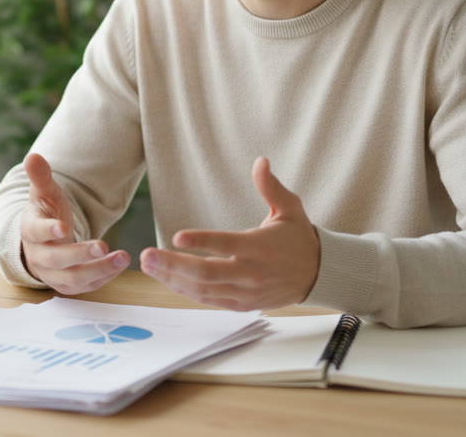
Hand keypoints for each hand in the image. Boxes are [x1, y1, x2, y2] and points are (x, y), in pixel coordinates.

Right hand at [19, 152, 129, 293]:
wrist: (43, 242)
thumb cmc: (46, 213)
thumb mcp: (44, 193)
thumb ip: (41, 176)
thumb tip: (32, 155)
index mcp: (30, 231)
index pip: (35, 232)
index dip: (48, 231)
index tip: (63, 228)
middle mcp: (38, 256)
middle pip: (57, 259)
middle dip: (81, 254)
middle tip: (104, 245)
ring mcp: (52, 274)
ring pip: (73, 278)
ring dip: (99, 270)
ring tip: (123, 257)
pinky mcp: (66, 285)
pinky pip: (84, 287)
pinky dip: (102, 278)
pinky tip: (119, 265)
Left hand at [140, 157, 319, 310]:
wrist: (318, 275)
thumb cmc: (299, 238)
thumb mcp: (290, 208)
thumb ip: (271, 187)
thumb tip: (260, 161)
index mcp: (260, 247)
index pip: (226, 244)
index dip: (201, 241)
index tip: (177, 236)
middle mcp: (250, 272)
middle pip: (206, 273)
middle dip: (172, 265)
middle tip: (146, 255)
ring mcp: (245, 292)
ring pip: (203, 289)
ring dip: (172, 279)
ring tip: (148, 265)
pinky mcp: (242, 304)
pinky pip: (209, 301)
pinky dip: (186, 291)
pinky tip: (167, 279)